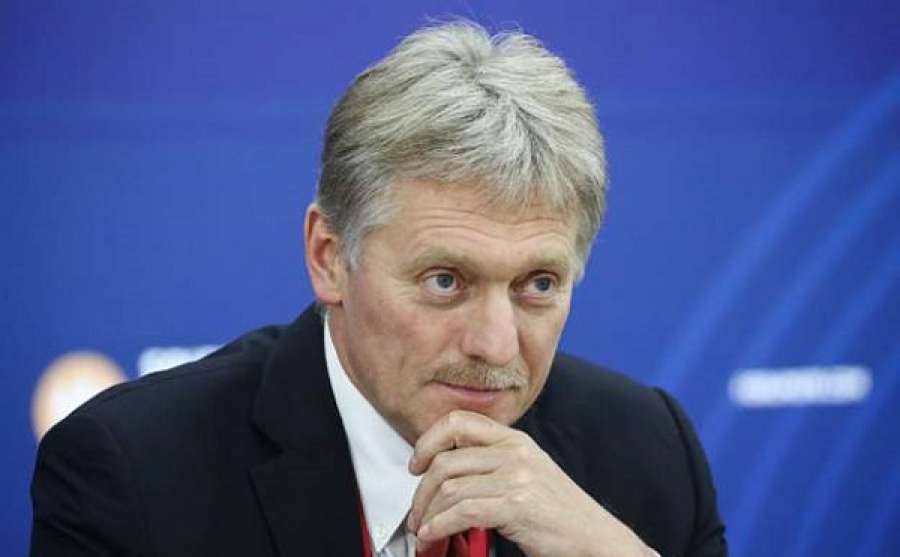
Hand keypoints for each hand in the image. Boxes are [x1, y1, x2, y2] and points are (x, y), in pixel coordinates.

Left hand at [407, 410, 654, 556]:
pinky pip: (461, 511)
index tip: (416, 464)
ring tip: (424, 528)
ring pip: (449, 488)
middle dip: (421, 490)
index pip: (458, 422)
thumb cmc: (558, 512)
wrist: (594, 537)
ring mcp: (516, 477)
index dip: (428, 441)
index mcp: (515, 439)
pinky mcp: (516, 505)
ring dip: (427, 513)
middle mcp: (515, 452)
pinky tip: (433, 536)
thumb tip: (444, 469)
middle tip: (416, 510)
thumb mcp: (526, 473)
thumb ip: (492, 462)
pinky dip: (439, 526)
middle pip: (446, 460)